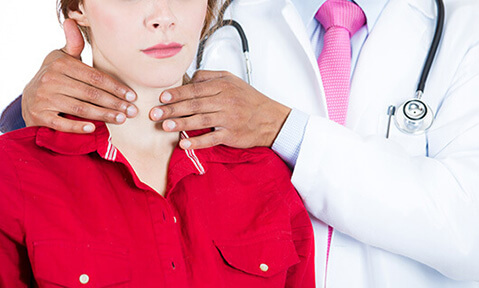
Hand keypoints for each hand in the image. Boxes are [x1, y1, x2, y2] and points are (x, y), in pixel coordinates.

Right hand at [21, 19, 137, 132]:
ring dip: (103, 115)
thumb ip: (73, 45)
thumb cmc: (55, 77)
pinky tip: (93, 128)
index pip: (95, 77)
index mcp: (61, 64)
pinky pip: (62, 123)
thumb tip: (71, 21)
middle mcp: (52, 80)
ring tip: (121, 119)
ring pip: (80, 108)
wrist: (30, 98)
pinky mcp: (40, 116)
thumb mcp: (62, 59)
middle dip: (114, 103)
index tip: (132, 96)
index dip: (115, 87)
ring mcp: (44, 99)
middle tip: (132, 111)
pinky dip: (78, 127)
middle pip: (90, 94)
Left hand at [150, 70, 290, 149]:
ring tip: (164, 126)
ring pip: (200, 120)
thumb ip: (209, 77)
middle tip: (154, 113)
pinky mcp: (231, 134)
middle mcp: (225, 101)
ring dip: (180, 123)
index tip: (162, 97)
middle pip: (194, 104)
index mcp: (223, 86)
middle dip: (172, 109)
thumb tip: (189, 79)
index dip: (177, 93)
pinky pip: (211, 138)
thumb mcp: (232, 80)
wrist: (271, 119)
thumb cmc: (249, 100)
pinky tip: (184, 144)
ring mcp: (228, 119)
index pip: (195, 89)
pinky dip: (197, 142)